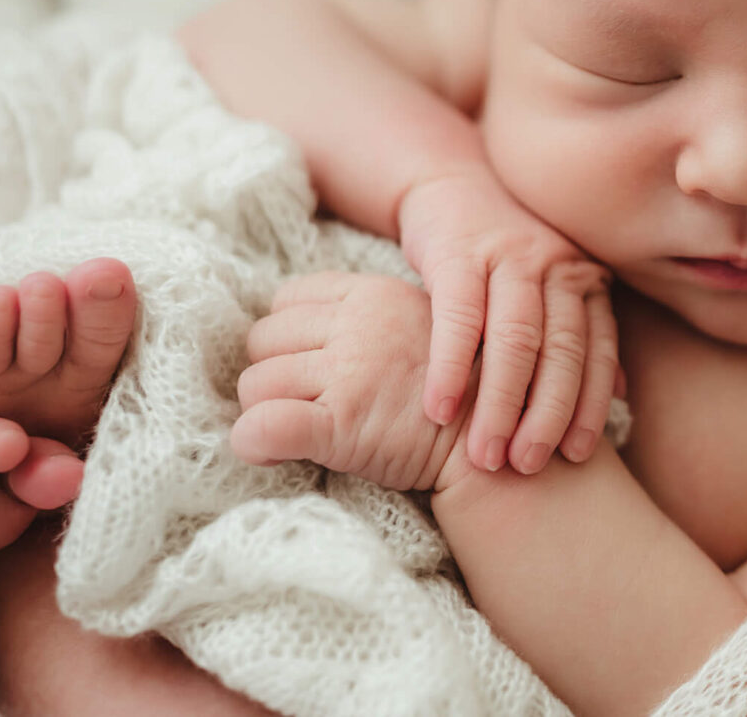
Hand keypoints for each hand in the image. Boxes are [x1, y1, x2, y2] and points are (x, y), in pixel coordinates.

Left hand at [231, 272, 475, 493]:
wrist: (494, 442)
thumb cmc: (453, 390)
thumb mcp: (413, 325)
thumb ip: (364, 318)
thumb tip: (300, 333)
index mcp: (372, 293)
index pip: (286, 299)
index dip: (287, 337)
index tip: (308, 367)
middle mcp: (357, 324)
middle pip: (263, 339)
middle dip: (272, 374)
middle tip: (301, 404)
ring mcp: (350, 371)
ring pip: (256, 384)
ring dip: (264, 411)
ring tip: (297, 432)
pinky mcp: (342, 423)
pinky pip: (266, 425)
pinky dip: (252, 442)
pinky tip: (269, 452)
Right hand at [397, 168, 620, 474]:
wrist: (452, 185)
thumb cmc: (504, 255)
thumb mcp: (551, 288)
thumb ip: (582, 334)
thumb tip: (622, 393)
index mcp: (584, 278)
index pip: (596, 351)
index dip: (588, 406)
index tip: (575, 458)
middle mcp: (557, 264)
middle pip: (560, 350)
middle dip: (546, 415)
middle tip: (526, 468)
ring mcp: (510, 254)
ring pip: (514, 339)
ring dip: (500, 403)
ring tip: (484, 456)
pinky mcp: (459, 251)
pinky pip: (457, 318)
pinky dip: (449, 368)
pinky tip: (438, 411)